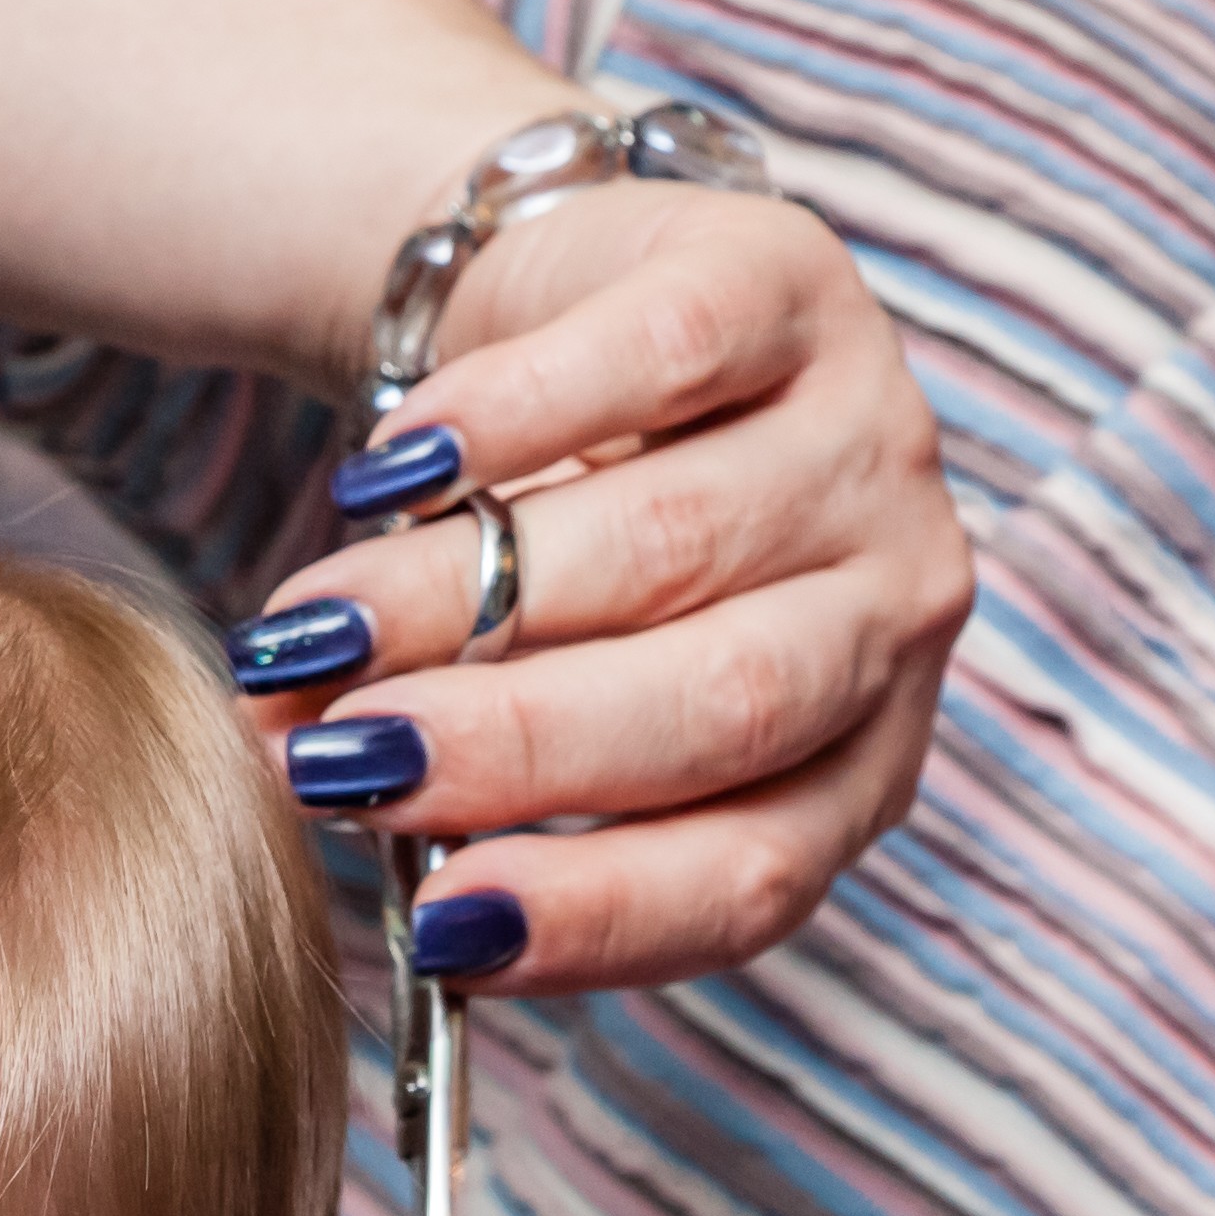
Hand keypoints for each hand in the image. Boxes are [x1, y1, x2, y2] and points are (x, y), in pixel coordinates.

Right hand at [237, 176, 974, 995]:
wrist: (580, 322)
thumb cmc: (560, 555)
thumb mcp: (552, 691)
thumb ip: (485, 778)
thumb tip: (324, 789)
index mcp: (859, 759)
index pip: (754, 872)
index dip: (600, 912)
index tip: (442, 932)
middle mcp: (898, 608)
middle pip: (725, 705)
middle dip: (515, 746)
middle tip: (342, 761)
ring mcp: (870, 436)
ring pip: (675, 542)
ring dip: (462, 595)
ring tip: (316, 628)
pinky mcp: (796, 282)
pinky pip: (659, 361)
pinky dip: (510, 421)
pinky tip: (399, 472)